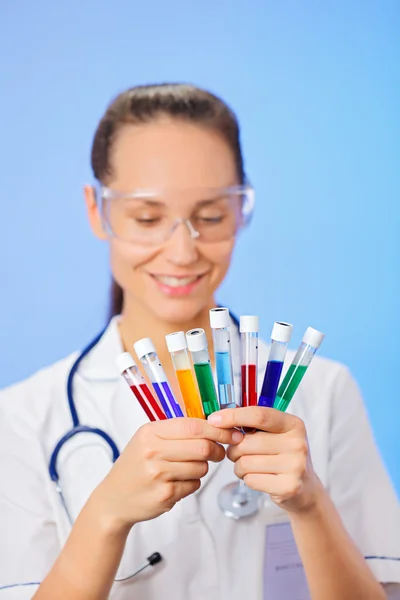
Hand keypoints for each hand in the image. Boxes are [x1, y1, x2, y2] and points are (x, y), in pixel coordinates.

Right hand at [92, 418, 242, 528]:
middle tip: (218, 453)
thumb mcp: (148, 439)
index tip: (231, 432)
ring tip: (187, 469)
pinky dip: (192, 484)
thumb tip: (215, 424)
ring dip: (202, 468)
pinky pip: (193, 486)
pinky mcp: (164, 495)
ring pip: (201, 467)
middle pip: (202, 447)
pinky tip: (176, 482)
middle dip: (216, 450)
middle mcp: (153, 451)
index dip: (217, 429)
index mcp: (150, 432)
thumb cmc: (135, 465)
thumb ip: (177, 430)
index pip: (193, 426)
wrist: (113, 499)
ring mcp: (158, 474)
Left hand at [208, 407, 318, 512]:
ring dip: (239, 466)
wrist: (305, 489)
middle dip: (233, 449)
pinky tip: (259, 478)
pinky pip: (251, 480)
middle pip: (247, 442)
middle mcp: (298, 443)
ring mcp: (296, 466)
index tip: (214, 419)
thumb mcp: (275, 434)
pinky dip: (247, 479)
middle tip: (238, 453)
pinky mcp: (289, 487)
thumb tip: (219, 419)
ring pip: (245, 462)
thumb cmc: (281, 456)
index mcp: (293, 424)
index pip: (259, 415)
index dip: (233, 416)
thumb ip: (253, 424)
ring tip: (249, 466)